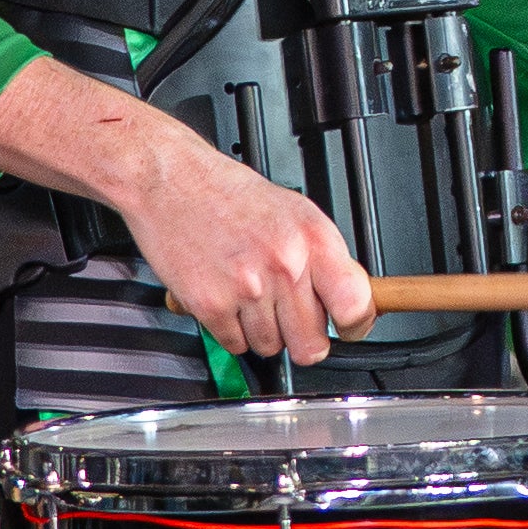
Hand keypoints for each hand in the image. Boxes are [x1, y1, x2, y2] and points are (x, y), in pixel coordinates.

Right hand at [106, 125, 375, 371]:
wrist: (172, 181)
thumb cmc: (229, 194)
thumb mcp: (295, 212)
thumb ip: (324, 257)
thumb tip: (349, 300)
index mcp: (313, 238)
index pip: (355, 305)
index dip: (355, 325)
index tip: (348, 328)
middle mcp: (284, 263)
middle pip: (312, 343)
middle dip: (301, 335)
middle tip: (289, 314)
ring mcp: (248, 288)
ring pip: (271, 348)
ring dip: (262, 331)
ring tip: (250, 293)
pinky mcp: (211, 305)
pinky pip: (235, 345)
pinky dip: (230, 330)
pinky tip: (227, 297)